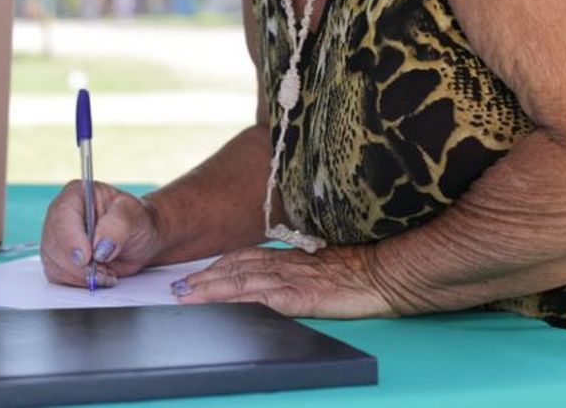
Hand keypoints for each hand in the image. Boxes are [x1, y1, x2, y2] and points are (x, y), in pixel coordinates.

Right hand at [40, 180, 163, 287]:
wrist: (140, 239)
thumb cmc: (137, 220)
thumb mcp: (135, 215)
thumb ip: (119, 225)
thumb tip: (100, 246)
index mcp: (77, 194)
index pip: (63, 215)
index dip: (71, 239)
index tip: (86, 257)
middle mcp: (62, 215)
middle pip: (54, 243)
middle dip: (79, 264)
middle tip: (104, 269)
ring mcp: (58, 238)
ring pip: (54, 262)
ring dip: (80, 275)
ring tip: (106, 271)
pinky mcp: (58, 259)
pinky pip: (58, 275)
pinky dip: (78, 282)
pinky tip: (97, 275)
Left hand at [175, 243, 400, 317]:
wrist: (388, 272)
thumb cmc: (363, 270)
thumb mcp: (324, 267)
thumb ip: (300, 270)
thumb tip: (278, 280)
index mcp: (291, 257)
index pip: (244, 258)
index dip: (217, 266)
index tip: (194, 274)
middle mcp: (286, 265)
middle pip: (235, 269)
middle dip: (204, 279)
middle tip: (177, 289)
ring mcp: (292, 280)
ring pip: (242, 282)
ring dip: (211, 290)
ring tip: (186, 297)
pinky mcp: (302, 297)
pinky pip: (263, 299)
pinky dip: (239, 301)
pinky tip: (224, 307)